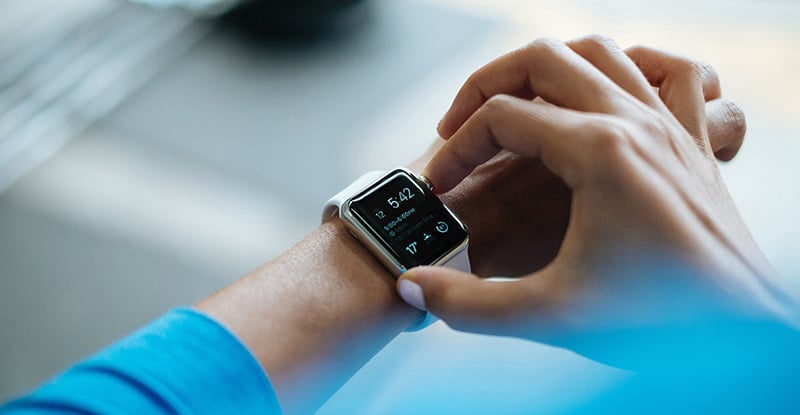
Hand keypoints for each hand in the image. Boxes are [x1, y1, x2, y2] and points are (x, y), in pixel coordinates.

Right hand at [397, 36, 798, 367]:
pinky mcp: (691, 144)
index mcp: (599, 152)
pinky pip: (674, 73)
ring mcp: (670, 127)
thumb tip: (413, 288)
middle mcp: (636, 123)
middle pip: (542, 59)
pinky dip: (638, 65)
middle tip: (458, 124)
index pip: (501, 118)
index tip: (440, 190)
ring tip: (517, 102)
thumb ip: (469, 305)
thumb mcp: (550, 315)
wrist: (745, 338)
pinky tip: (613, 89)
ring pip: (601, 51)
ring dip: (548, 66)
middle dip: (486, 84)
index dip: (456, 151)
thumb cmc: (662, 322)